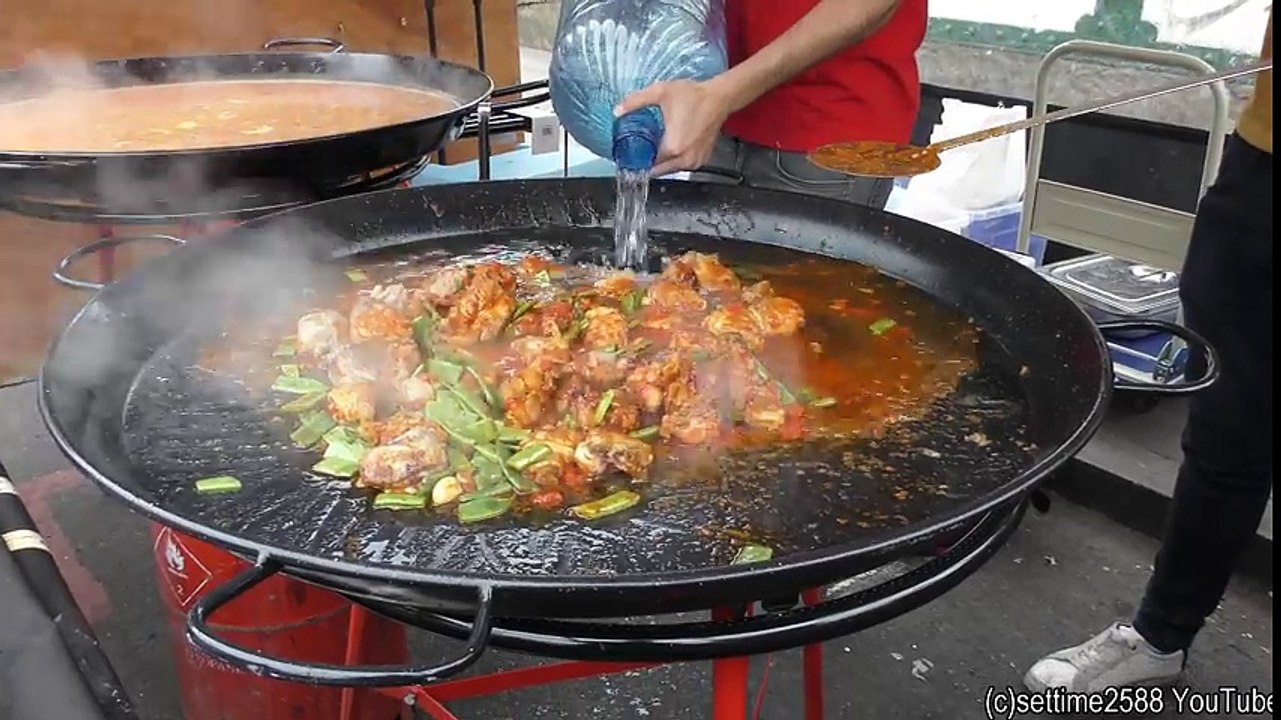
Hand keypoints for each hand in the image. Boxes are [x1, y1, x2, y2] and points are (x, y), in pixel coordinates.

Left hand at [615, 79, 733, 175]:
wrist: (719, 97)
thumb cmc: (694, 96)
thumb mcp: (660, 93)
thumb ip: (636, 102)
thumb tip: (617, 111)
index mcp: (673, 147)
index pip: (649, 164)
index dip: (638, 161)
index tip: (629, 156)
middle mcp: (685, 158)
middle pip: (659, 170)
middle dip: (648, 163)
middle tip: (638, 153)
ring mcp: (695, 161)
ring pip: (671, 169)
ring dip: (661, 163)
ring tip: (652, 150)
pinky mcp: (702, 159)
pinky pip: (682, 166)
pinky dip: (674, 160)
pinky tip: (668, 148)